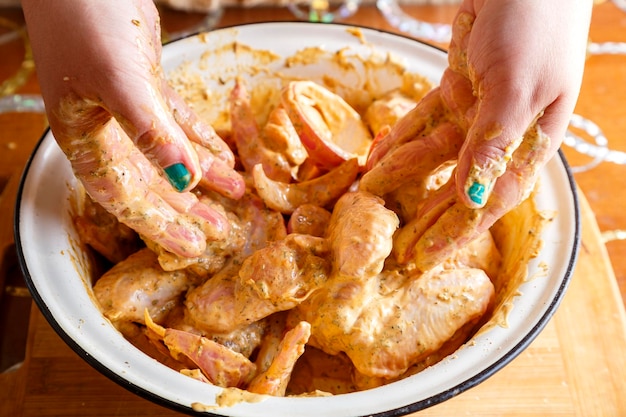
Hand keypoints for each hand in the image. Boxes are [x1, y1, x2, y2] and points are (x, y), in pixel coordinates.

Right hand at [22, 0, 244, 256]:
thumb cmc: (85, 23)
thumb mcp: (118, 82)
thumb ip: (150, 132)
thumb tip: (182, 181)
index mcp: (88, 140)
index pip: (125, 198)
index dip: (159, 226)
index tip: (192, 248)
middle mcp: (107, 131)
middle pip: (152, 183)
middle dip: (187, 209)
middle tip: (220, 231)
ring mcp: (128, 109)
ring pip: (170, 154)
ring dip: (203, 175)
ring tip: (235, 194)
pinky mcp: (147, 87)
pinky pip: (178, 124)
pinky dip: (200, 141)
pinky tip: (223, 156)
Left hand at [361, 0, 591, 269]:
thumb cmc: (534, 26)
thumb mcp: (515, 88)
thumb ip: (491, 143)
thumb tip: (470, 196)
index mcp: (528, 142)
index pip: (490, 201)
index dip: (457, 232)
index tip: (425, 257)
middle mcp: (501, 134)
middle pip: (458, 186)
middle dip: (426, 215)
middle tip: (393, 244)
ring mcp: (477, 112)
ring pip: (433, 154)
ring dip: (402, 175)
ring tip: (369, 195)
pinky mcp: (456, 89)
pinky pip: (422, 121)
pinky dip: (399, 137)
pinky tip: (375, 156)